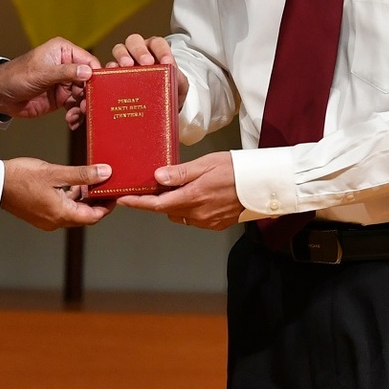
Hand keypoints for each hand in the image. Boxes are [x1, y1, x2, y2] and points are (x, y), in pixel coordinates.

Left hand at [0, 37, 98, 119]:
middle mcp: (67, 66)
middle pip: (90, 81)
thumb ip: (66, 73)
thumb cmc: (15, 76)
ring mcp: (65, 83)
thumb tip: (88, 72)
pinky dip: (76, 115)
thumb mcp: (42, 73)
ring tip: (76, 116)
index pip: (89, 61)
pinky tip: (71, 121)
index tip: (101, 89)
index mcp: (64, 51)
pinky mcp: (61, 98)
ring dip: (82, 108)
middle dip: (89, 96)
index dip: (97, 75)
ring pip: (84, 96)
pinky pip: (75, 107)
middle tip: (86, 107)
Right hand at [0, 158, 113, 230]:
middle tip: (105, 184)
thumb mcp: (56, 173)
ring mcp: (46, 219)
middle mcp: (55, 221)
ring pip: (73, 211)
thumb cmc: (21, 177)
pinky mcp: (40, 214)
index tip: (115, 192)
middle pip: (84, 215)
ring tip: (89, 180)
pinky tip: (71, 182)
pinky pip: (62, 209)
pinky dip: (70, 198)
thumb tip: (106, 173)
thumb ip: (83, 174)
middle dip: (96, 200)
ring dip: (82, 198)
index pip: (93, 216)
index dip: (107, 205)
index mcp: (61, 214)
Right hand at [108, 33, 188, 99]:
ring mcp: (124, 62)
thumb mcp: (179, 87)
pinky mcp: (113, 74)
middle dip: (140, 51)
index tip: (166, 62)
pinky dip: (108, 69)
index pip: (157, 43)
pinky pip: (107, 68)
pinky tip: (111, 74)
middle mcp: (138, 52)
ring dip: (123, 56)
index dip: (162, 50)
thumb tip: (173, 74)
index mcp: (155, 51)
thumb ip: (179, 79)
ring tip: (127, 66)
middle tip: (146, 63)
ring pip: (119, 49)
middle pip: (135, 41)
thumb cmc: (168, 93)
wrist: (157, 110)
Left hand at [118, 151, 243, 230]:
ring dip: (174, 204)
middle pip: (167, 210)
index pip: (157, 204)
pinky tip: (197, 195)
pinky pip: (195, 219)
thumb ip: (181, 173)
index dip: (138, 202)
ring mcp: (208, 222)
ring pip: (180, 215)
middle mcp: (199, 214)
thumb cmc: (238, 168)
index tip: (123, 199)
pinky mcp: (217, 225)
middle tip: (152, 185)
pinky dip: (189, 209)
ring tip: (179, 187)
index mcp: (193, 198)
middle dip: (157, 200)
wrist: (265, 184)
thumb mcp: (207, 163)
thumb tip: (157, 177)